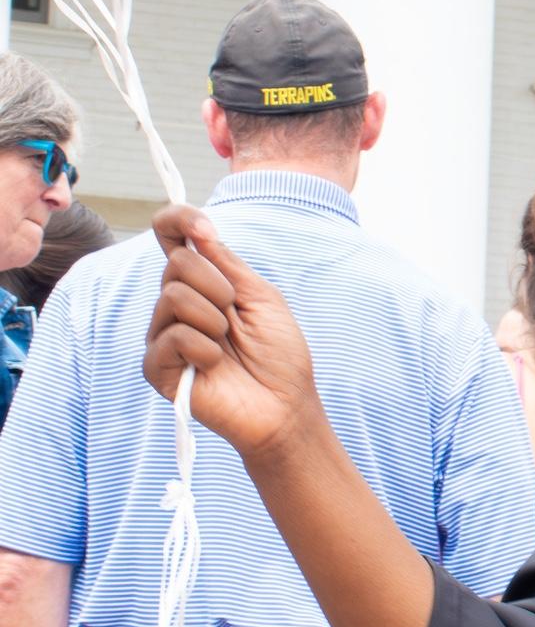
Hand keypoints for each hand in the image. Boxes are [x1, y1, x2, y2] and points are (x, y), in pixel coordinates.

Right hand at [145, 206, 321, 464]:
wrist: (285, 406)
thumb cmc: (279, 355)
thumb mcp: (261, 297)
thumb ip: (226, 264)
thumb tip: (199, 230)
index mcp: (201, 283)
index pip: (170, 236)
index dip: (178, 220)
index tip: (204, 229)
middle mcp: (175, 304)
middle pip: (176, 264)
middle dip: (218, 285)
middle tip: (235, 316)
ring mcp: (163, 335)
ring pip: (173, 297)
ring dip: (215, 319)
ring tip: (228, 344)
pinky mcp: (157, 367)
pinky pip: (172, 336)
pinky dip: (205, 349)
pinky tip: (215, 366)